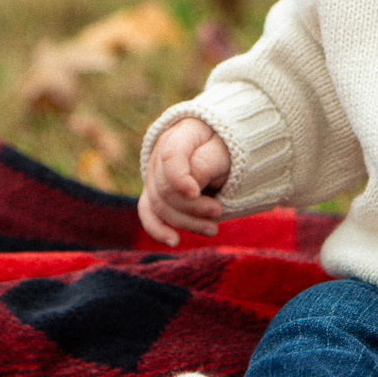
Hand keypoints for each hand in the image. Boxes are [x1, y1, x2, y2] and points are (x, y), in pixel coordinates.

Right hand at [138, 117, 231, 246]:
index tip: (196, 193)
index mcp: (179, 135)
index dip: (179, 178)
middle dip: (192, 206)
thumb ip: (206, 164)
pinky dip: (159, 229)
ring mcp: (155, 175)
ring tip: (213, 229)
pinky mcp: (156, 194)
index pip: (170, 156)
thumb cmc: (228, 145)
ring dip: (186, 222)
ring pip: (159, 206)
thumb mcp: (225, 149)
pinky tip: (174, 241)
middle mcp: (160, 155)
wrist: (226, 147)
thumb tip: (189, 192)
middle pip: (165, 188)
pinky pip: (149, 213)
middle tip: (218, 211)